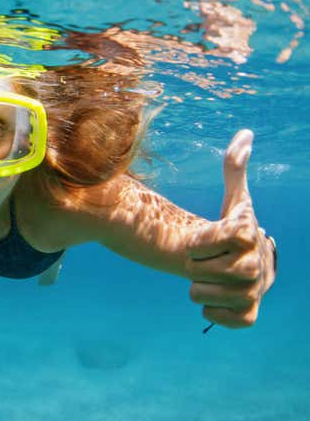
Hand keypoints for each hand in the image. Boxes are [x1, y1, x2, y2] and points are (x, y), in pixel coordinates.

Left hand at [186, 129, 275, 327]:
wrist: (250, 264)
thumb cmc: (233, 229)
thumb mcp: (234, 199)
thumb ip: (235, 167)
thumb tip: (245, 134)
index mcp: (248, 234)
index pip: (207, 240)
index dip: (198, 241)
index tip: (201, 239)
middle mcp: (257, 265)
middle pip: (202, 270)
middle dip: (195, 266)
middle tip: (203, 261)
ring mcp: (254, 292)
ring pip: (202, 295)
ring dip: (198, 287)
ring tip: (208, 278)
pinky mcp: (248, 314)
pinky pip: (223, 319)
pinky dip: (213, 312)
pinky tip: (216, 299)